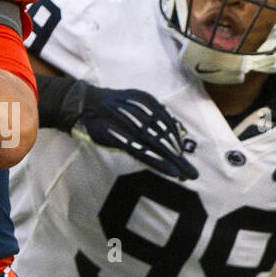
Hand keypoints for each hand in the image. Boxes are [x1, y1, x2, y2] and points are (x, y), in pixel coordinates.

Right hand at [73, 84, 197, 179]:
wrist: (83, 103)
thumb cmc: (110, 108)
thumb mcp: (134, 104)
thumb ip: (153, 115)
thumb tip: (177, 130)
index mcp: (146, 101)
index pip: (168, 123)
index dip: (178, 141)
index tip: (184, 156)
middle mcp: (140, 110)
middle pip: (165, 136)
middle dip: (178, 155)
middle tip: (192, 173)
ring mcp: (129, 123)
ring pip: (157, 145)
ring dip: (173, 161)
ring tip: (185, 175)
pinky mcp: (117, 135)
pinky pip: (142, 151)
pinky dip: (158, 162)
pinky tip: (170, 171)